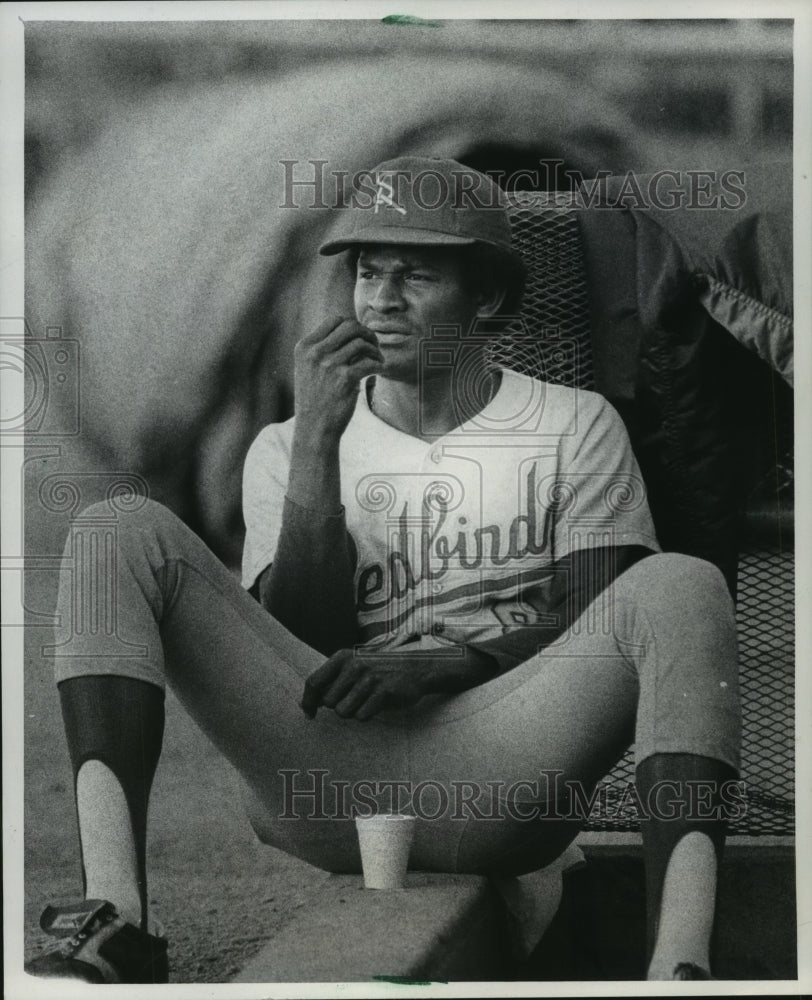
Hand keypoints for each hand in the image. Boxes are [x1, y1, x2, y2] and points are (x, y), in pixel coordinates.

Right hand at [293, 316, 382, 442]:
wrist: (314, 428)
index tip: (360, 337)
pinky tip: (379, 370)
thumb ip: (323, 349)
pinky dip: (379, 364)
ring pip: (361, 343)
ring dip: (375, 350)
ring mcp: (329, 365)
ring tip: (378, 360)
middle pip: (350, 326)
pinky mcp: (344, 379)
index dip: (352, 326)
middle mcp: (315, 353)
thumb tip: (353, 330)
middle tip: (374, 345)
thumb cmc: (315, 399)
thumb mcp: (308, 368)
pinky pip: (369, 362)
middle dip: (367, 333)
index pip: (335, 320)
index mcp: (305, 347)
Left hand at [300, 646, 496, 720]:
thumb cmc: (380, 670)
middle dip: (338, 706)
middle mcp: (353, 665)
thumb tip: (304, 704)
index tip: (309, 714)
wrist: (416, 668)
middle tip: (354, 700)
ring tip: (366, 701)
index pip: (313, 682)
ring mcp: (369, 678)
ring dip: (353, 712)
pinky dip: (367, 715)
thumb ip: (330, 681)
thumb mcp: (354, 666)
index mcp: (343, 657)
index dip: (307, 701)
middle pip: (328, 702)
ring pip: (343, 712)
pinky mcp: (383, 693)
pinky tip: (377, 704)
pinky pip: (361, 716)